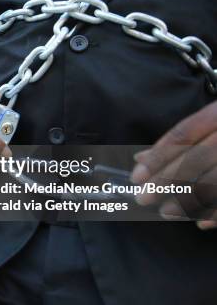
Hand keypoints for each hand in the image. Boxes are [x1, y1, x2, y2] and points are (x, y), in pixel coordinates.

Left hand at [131, 100, 216, 228]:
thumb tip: (141, 159)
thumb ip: (182, 141)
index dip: (158, 155)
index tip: (136, 176)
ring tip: (166, 212)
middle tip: (144, 198)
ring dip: (189, 199)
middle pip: (197, 157)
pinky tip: (200, 223)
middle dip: (166, 179)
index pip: (184, 133)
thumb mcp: (212, 122)